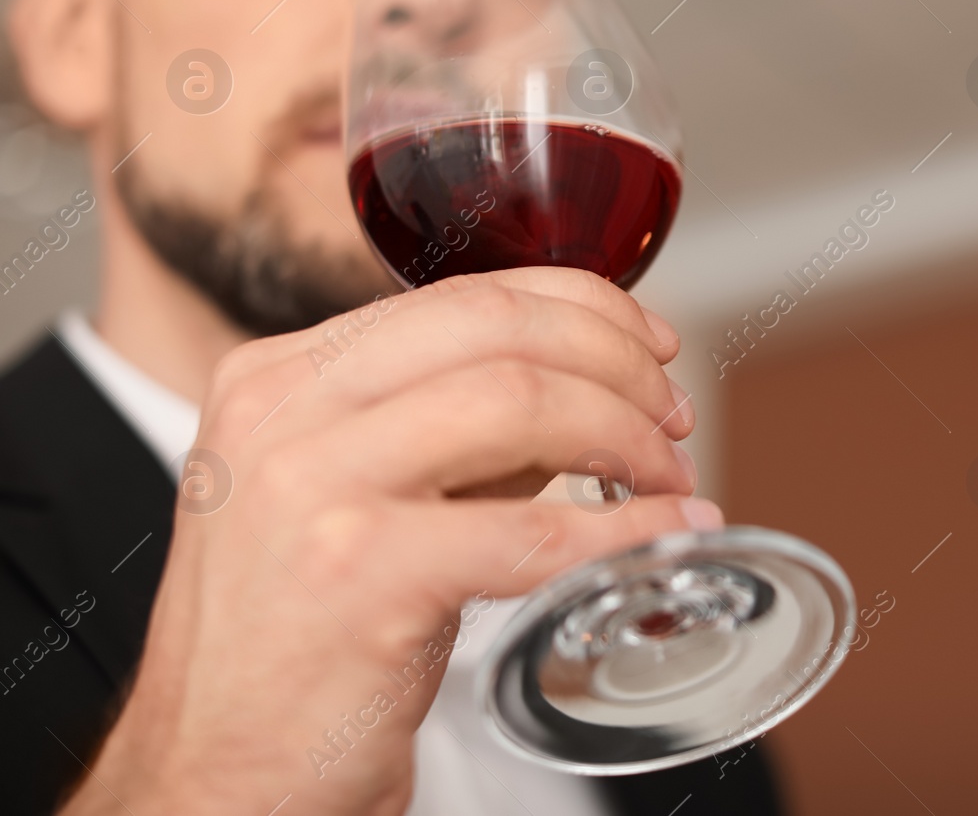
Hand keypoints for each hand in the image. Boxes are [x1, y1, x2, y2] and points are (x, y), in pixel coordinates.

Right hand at [60, 268, 718, 815]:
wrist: (218, 774)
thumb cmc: (298, 642)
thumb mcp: (360, 499)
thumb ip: (459, 434)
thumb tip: (590, 386)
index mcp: (282, 376)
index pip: (465, 296)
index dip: (586, 309)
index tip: (650, 343)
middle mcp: (284, 412)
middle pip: (500, 329)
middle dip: (618, 362)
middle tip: (671, 415)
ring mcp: (312, 486)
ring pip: (521, 402)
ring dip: (625, 434)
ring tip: (666, 475)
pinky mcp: (360, 572)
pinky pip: (533, 529)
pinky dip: (623, 528)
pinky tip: (664, 532)